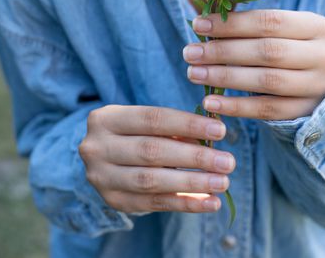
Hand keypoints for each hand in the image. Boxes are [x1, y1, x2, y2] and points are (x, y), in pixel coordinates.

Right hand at [79, 106, 234, 212]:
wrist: (103, 160)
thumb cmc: (135, 134)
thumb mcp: (147, 125)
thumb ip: (174, 130)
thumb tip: (212, 138)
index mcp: (106, 119)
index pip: (153, 119)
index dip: (188, 125)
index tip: (220, 131)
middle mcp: (97, 147)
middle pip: (152, 151)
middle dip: (194, 157)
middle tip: (227, 162)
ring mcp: (101, 177)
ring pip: (151, 181)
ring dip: (192, 182)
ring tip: (222, 182)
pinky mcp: (113, 201)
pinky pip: (153, 204)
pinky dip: (185, 203)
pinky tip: (209, 202)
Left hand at [183, 10, 324, 119]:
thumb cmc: (297, 51)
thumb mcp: (288, 33)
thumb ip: (255, 27)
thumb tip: (206, 22)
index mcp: (318, 26)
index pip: (269, 21)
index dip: (231, 24)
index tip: (198, 24)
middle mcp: (324, 56)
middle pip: (267, 52)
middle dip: (223, 51)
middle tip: (189, 53)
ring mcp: (318, 87)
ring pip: (267, 81)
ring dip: (225, 77)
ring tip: (194, 74)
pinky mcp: (306, 112)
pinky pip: (267, 110)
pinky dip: (236, 107)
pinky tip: (211, 102)